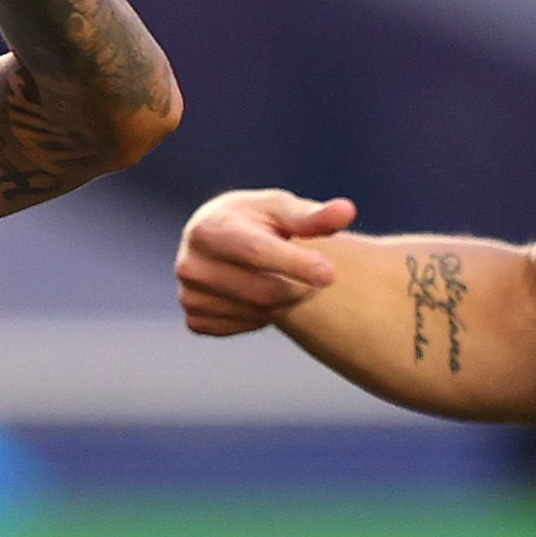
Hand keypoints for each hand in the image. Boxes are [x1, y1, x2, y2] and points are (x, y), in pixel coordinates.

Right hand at [178, 188, 356, 335]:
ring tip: (287, 281)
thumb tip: (346, 211)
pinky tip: (263, 297)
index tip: (331, 274)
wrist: (217, 243)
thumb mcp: (281, 209)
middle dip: (297, 288)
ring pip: (257, 312)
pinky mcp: (195, 320)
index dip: (296, 264)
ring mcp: (189, 295)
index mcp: (208, 229)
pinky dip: (262, 317)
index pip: (256, 252)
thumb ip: (312, 215)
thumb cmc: (257, 221)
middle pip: (262, 290)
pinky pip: (243, 327)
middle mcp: (190, 264)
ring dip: (284, 303)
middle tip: (315, 278)